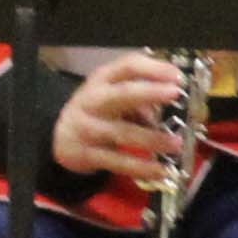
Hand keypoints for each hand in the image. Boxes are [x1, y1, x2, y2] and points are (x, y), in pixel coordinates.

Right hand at [50, 53, 192, 186]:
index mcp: (103, 80)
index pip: (127, 66)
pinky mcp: (86, 154)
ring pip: (123, 133)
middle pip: (121, 94)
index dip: (152, 69)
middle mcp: (93, 100)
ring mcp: (87, 128)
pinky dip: (141, 168)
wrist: (60, 137)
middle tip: (175, 94)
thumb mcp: (113, 95)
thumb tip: (171, 112)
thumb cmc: (97, 111)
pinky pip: (118, 162)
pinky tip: (161, 170)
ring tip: (176, 144)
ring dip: (152, 138)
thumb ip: (141, 99)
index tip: (176, 75)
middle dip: (149, 92)